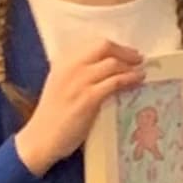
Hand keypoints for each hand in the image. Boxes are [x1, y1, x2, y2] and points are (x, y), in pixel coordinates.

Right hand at [12, 36, 142, 174]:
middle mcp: (70, 67)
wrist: (41, 138)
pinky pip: (114, 82)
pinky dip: (129, 79)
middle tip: (138, 58)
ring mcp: (79, 81)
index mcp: (63, 62)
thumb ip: (77, 74)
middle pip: (104, 47)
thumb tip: (105, 68)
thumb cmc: (52, 116)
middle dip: (125, 51)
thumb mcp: (60, 85)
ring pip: (112, 64)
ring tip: (141, 71)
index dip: (115, 47)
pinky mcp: (88, 98)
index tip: (127, 52)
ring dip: (131, 66)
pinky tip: (137, 81)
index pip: (94, 45)